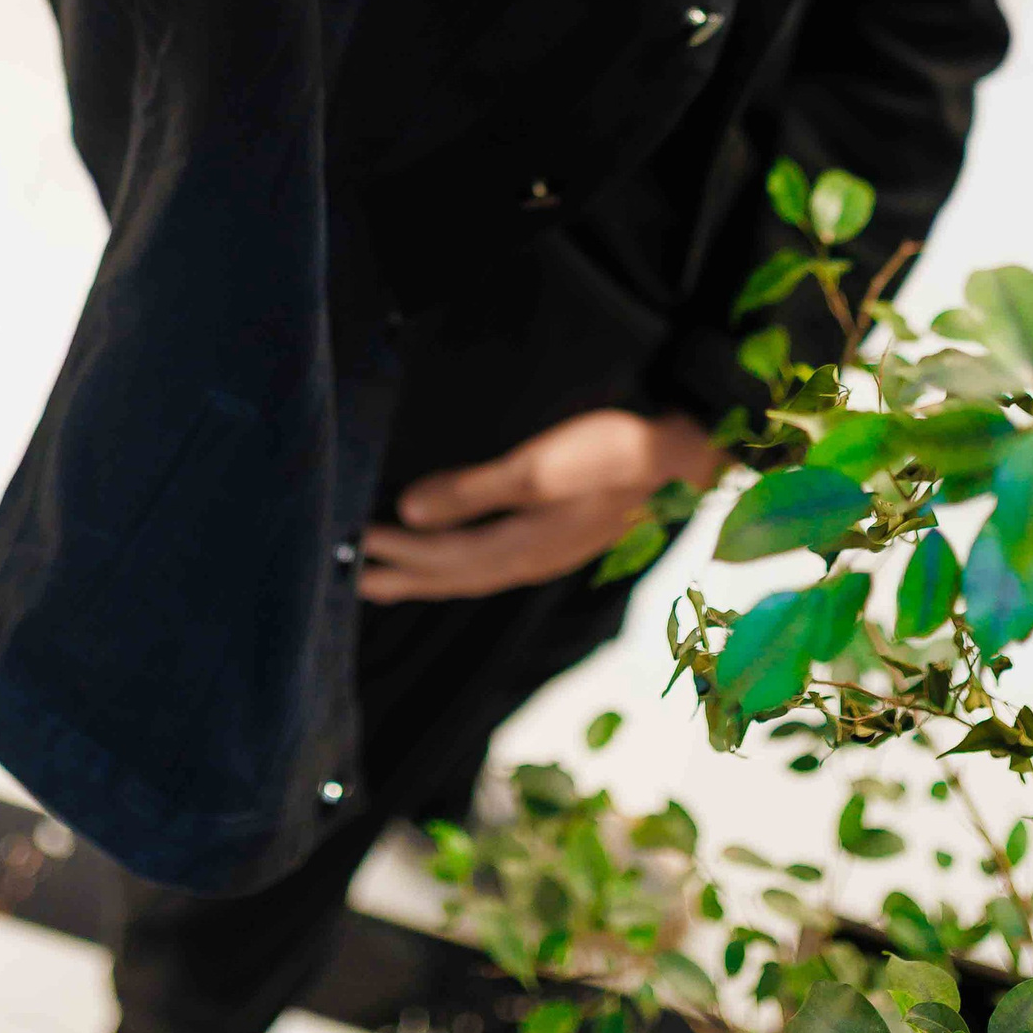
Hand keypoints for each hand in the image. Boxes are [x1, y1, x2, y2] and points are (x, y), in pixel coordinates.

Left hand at [358, 408, 725, 604]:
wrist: (681, 458)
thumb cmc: (609, 455)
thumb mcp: (536, 468)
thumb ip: (471, 492)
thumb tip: (407, 511)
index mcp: (520, 548)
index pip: (441, 557)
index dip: (395, 551)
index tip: (350, 541)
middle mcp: (531, 561)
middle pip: (453, 575)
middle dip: (402, 574)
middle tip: (350, 577)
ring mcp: (550, 552)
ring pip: (473, 572)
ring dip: (428, 574)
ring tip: (389, 577)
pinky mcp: (562, 537)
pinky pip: (493, 562)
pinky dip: (460, 564)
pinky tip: (458, 557)